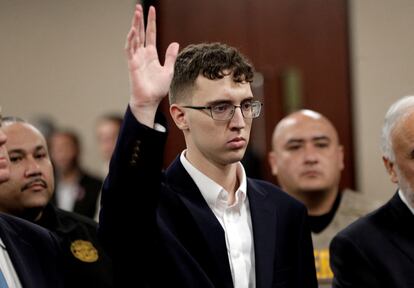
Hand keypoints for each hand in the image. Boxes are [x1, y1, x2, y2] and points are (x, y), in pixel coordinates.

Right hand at [125, 5, 178, 126]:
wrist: (150, 101)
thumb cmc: (157, 88)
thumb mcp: (168, 70)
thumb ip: (170, 56)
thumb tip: (175, 43)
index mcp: (151, 55)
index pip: (150, 34)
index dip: (151, 22)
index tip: (152, 9)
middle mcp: (142, 54)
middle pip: (140, 33)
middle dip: (139, 20)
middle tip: (139, 6)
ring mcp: (136, 59)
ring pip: (134, 38)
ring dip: (135, 26)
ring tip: (136, 13)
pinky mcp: (132, 65)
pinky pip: (130, 50)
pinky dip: (131, 40)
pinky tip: (133, 31)